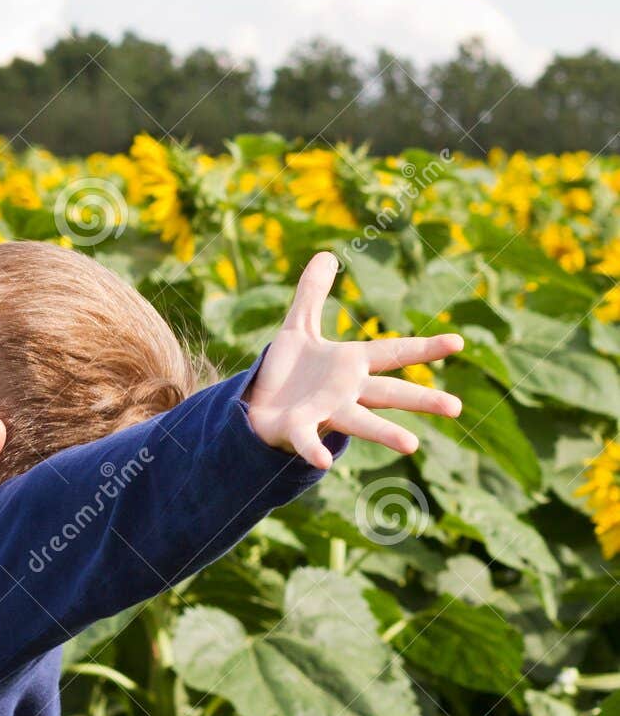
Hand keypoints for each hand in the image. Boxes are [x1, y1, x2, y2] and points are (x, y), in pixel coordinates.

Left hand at [244, 251, 464, 469]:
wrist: (255, 405)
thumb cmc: (285, 372)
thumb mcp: (297, 327)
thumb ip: (312, 294)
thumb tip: (325, 254)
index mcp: (350, 364)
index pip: (393, 352)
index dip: (423, 347)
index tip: (458, 342)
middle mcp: (345, 392)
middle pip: (388, 393)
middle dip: (421, 398)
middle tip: (455, 408)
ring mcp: (324, 413)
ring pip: (359, 422)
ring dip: (385, 433)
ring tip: (412, 445)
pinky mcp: (297, 429)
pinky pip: (308, 441)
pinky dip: (315, 450)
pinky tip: (324, 461)